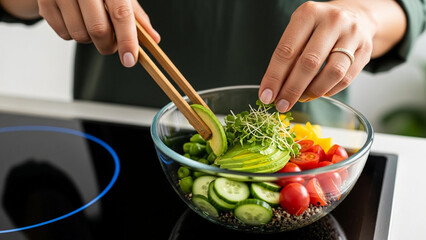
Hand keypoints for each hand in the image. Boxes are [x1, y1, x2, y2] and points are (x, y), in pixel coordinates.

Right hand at [38, 0, 159, 66]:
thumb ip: (137, 17)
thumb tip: (154, 39)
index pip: (121, 14)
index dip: (127, 40)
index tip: (130, 60)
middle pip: (98, 30)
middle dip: (108, 45)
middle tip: (112, 43)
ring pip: (79, 35)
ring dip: (90, 40)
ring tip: (92, 24)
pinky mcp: (44, 2)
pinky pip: (64, 34)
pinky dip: (74, 34)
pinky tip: (76, 19)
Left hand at [259, 1, 377, 111]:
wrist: (353, 17)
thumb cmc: (317, 28)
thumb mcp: (298, 33)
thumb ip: (287, 57)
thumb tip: (272, 90)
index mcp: (308, 13)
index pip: (287, 50)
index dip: (274, 76)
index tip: (266, 96)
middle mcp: (332, 20)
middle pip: (309, 63)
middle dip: (292, 89)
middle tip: (281, 105)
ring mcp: (352, 34)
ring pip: (332, 73)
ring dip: (312, 92)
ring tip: (301, 98)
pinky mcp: (366, 49)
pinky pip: (346, 79)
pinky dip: (329, 91)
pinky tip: (317, 93)